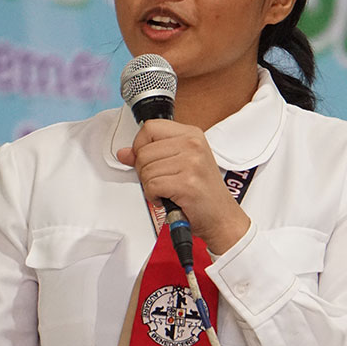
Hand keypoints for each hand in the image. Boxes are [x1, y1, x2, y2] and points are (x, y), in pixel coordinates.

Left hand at [117, 120, 248, 253]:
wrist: (221, 217)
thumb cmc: (202, 192)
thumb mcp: (180, 164)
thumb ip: (152, 154)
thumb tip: (125, 153)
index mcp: (192, 134)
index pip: (150, 128)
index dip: (140, 145)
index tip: (146, 159)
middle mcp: (193, 145)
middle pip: (144, 151)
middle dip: (144, 171)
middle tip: (161, 181)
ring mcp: (191, 163)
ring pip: (145, 170)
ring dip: (150, 186)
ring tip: (168, 190)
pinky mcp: (187, 182)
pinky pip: (151, 186)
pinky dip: (154, 197)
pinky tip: (168, 198)